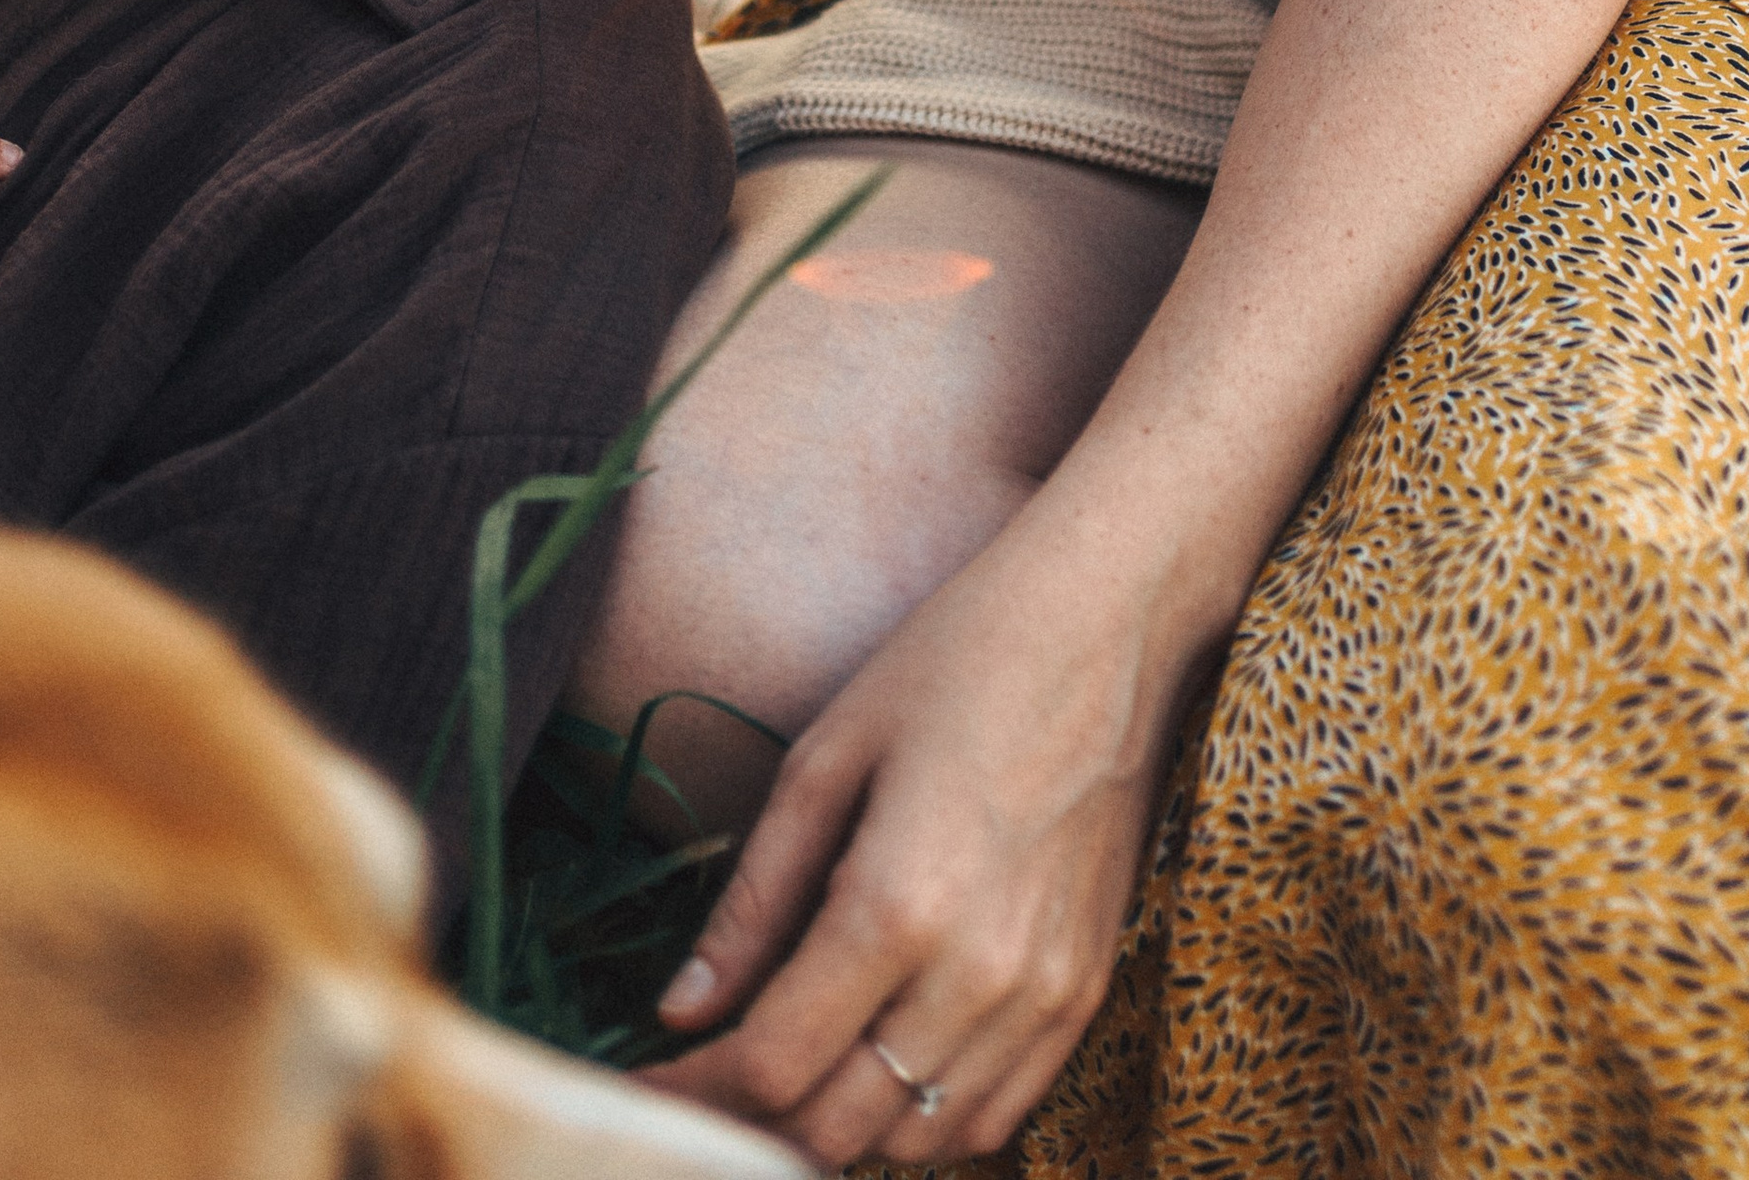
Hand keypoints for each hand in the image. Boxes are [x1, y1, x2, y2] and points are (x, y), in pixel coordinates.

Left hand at [643, 512, 1197, 1168]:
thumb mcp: (826, 756)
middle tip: (702, 1077)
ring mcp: (1043, 996)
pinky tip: (880, 1061)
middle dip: (749, 1120)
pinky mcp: (1085, 994)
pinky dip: (924, 1119)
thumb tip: (680, 1012)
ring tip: (788, 1066)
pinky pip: (993, 1119)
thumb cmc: (955, 659)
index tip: (639, 1082)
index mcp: (897, 904)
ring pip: (915, 1142)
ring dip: (836, 1126)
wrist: (1110, 621)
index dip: (689, 1092)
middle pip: (836, 1129)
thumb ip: (752, 900)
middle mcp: (978, 975)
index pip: (772, 1065)